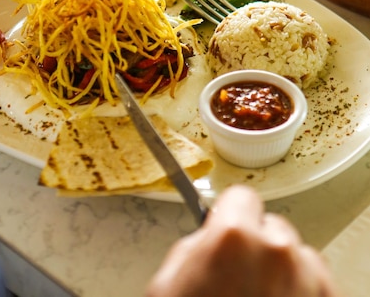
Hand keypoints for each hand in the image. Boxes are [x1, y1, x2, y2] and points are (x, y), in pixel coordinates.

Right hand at [146, 185, 341, 296]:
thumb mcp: (167, 285)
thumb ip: (193, 249)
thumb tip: (209, 237)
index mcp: (234, 238)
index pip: (242, 197)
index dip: (230, 216)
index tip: (227, 229)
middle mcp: (278, 252)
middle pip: (272, 228)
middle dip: (258, 247)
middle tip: (239, 280)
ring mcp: (310, 282)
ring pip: (300, 257)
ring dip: (284, 272)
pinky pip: (319, 286)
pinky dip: (304, 295)